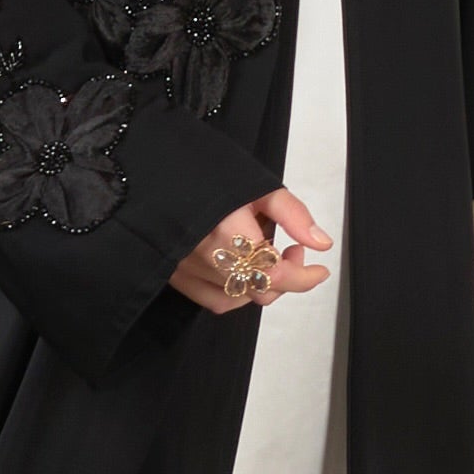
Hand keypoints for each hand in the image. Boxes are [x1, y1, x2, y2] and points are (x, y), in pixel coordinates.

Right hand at [171, 189, 332, 315]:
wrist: (153, 173)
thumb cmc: (204, 173)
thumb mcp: (256, 185)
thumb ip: (292, 215)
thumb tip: (320, 242)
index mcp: (227, 230)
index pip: (275, 273)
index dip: (303, 277)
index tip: (318, 270)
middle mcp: (206, 256)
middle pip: (260, 288)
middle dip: (286, 275)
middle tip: (291, 250)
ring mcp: (188, 270)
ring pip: (241, 297)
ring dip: (262, 283)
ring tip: (262, 255)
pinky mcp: (176, 276)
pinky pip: (216, 301)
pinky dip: (237, 294)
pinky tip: (242, 273)